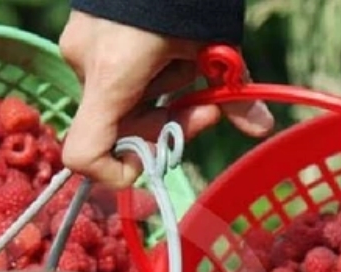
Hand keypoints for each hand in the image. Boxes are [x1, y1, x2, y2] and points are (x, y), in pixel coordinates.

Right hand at [57, 10, 274, 188]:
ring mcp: (79, 46)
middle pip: (118, 128)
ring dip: (159, 94)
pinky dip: (144, 72)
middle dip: (164, 124)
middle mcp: (85, 65)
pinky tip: (167, 46)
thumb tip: (261, 128)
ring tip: (188, 58)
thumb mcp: (215, 46)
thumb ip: (232, 94)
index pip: (85, 154)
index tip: (156, 157)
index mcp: (113, 77)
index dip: (117, 173)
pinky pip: (113, 71)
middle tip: (207, 103)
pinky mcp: (83, 29)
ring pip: (119, 99)